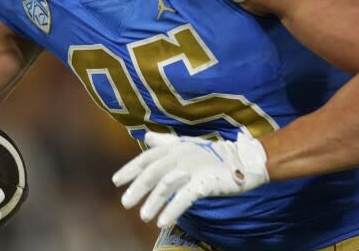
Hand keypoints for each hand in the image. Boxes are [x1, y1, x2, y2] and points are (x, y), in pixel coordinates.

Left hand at [112, 130, 268, 227]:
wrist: (241, 161)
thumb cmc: (211, 154)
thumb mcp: (186, 145)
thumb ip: (165, 142)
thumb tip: (147, 137)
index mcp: (174, 147)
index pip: (147, 158)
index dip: (131, 169)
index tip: (117, 181)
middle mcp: (180, 155)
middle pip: (153, 172)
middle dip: (137, 188)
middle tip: (125, 203)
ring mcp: (192, 167)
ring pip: (166, 186)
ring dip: (153, 202)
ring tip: (143, 216)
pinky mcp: (204, 182)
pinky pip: (184, 197)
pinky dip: (172, 209)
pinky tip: (162, 221)